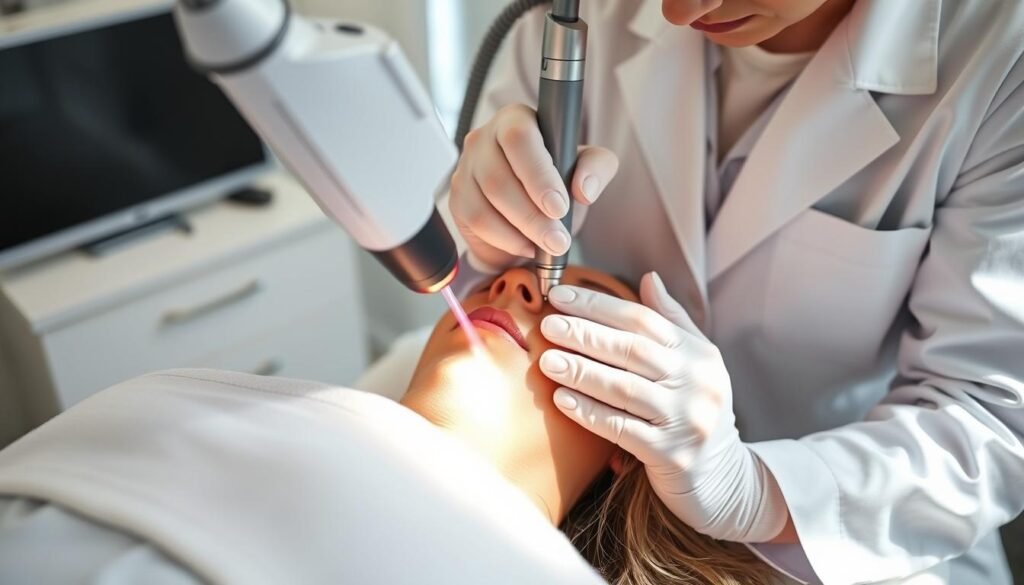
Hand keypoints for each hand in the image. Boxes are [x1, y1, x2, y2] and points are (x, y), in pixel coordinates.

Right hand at [449, 104, 618, 272]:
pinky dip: (504, 240)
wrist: (530, 210)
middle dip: (533, 216)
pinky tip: (525, 245)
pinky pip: (476, 222)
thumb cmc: (556, 181)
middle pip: (498, 177)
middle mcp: (483, 138)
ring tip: (547, 246)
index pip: (518, 137)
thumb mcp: (585, 168)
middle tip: (558, 240)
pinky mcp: (457, 198)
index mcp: (516, 120)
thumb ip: (596, 167)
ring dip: (520, 232)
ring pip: (484, 205)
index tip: (559, 207)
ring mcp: (466, 168)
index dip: (538, 174)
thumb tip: (584, 188)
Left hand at [538, 272, 787, 541]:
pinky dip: (590, 413)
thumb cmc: (694, 410)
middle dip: (586, 335)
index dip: (599, 305)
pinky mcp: (671, 455)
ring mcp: (686, 421)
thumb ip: (671, 321)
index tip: (559, 296)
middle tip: (549, 325)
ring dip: (582, 373)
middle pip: (633, 351)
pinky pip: (622, 429)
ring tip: (548, 360)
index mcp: (698, 355)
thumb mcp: (694, 363)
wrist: (722, 477)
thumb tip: (649, 278)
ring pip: (625, 390)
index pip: (643, 320)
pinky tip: (562, 400)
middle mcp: (697, 384)